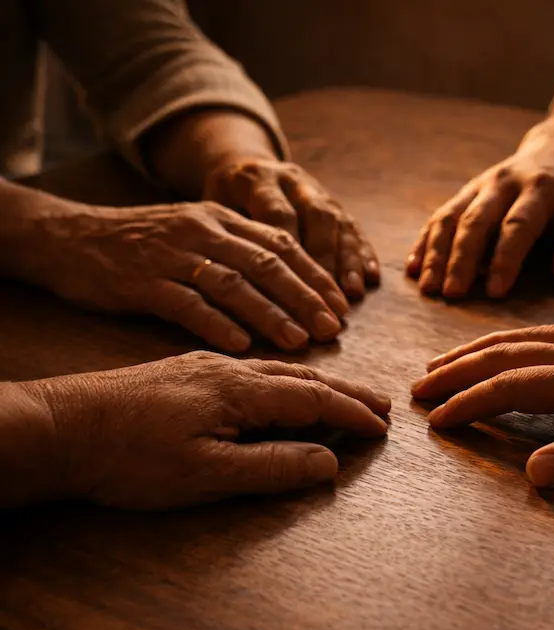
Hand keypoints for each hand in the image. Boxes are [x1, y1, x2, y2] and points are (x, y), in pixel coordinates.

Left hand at [22, 353, 390, 508]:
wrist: (61, 427)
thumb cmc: (131, 457)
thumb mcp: (206, 473)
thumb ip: (271, 467)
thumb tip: (328, 464)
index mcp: (240, 390)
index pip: (314, 399)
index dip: (352, 413)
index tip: (383, 427)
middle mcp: (230, 369)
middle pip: (304, 376)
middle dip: (347, 391)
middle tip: (382, 404)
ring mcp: (207, 366)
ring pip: (279, 369)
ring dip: (319, 383)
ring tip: (345, 396)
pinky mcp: (189, 372)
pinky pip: (255, 370)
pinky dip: (286, 380)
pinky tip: (282, 390)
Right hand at [25, 199, 351, 352]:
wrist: (71, 237)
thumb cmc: (144, 244)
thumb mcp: (196, 232)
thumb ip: (239, 252)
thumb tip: (291, 286)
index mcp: (221, 218)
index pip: (281, 245)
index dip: (315, 276)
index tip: (342, 305)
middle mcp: (202, 231)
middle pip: (265, 264)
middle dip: (304, 297)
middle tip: (333, 328)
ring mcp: (172, 255)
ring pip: (232, 283)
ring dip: (269, 314)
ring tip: (300, 341)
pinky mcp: (142, 281)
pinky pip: (185, 303)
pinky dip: (216, 325)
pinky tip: (240, 347)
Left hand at [203, 156, 379, 298]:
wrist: (240, 168)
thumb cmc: (220, 205)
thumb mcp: (211, 213)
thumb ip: (228, 241)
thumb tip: (238, 289)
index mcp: (256, 179)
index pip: (277, 215)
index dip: (289, 252)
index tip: (293, 288)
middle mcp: (290, 179)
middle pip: (315, 216)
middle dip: (325, 258)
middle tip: (328, 297)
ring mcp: (315, 188)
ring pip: (337, 220)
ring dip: (347, 259)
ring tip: (352, 293)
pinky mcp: (333, 201)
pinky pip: (352, 225)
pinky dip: (362, 252)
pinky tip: (370, 277)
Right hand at [406, 123, 553, 297]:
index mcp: (541, 189)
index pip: (518, 225)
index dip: (505, 259)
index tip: (495, 292)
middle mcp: (505, 183)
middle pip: (476, 220)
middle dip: (461, 259)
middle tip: (450, 294)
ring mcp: (480, 185)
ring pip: (450, 217)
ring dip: (435, 253)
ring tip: (426, 287)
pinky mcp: (465, 192)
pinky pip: (439, 216)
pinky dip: (425, 242)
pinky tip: (414, 269)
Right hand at [412, 324, 553, 486]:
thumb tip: (532, 474)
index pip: (511, 388)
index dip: (468, 404)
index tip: (435, 421)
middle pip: (505, 354)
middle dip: (457, 370)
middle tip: (418, 385)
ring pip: (523, 337)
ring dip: (478, 349)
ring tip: (446, 361)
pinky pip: (548, 331)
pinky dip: (514, 337)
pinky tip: (512, 344)